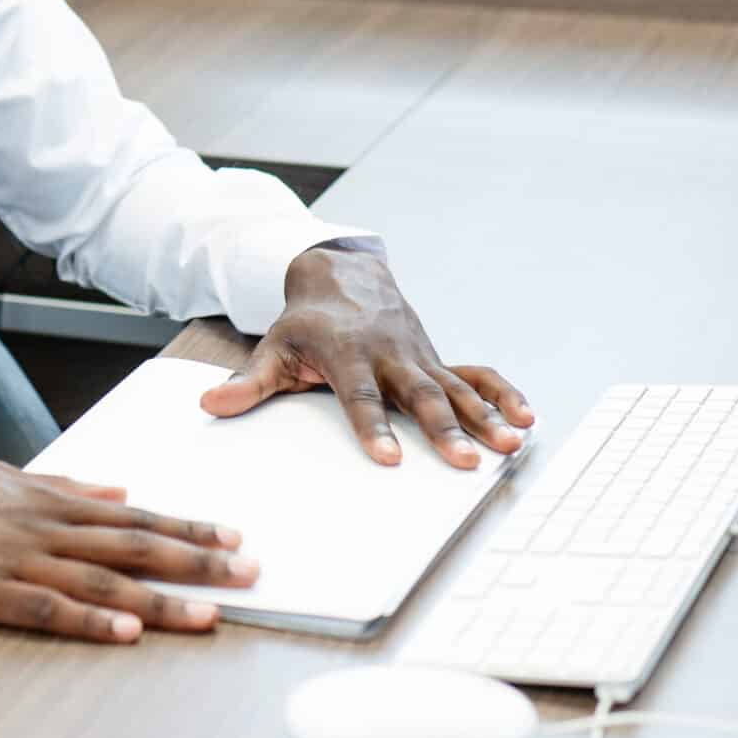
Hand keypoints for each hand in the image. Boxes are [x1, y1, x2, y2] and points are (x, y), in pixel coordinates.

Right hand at [0, 457, 258, 642]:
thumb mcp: (0, 477)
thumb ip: (62, 485)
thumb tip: (117, 487)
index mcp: (46, 499)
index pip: (133, 514)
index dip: (186, 528)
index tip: (234, 537)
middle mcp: (39, 524)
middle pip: (133, 543)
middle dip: (196, 561)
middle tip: (250, 573)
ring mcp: (11, 557)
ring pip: (101, 578)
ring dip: (160, 597)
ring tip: (209, 613)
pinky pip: (45, 608)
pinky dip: (88, 619)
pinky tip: (125, 630)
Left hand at [199, 245, 533, 466]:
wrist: (343, 275)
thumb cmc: (306, 321)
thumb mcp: (273, 347)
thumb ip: (249, 381)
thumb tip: (211, 404)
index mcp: (348, 353)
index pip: (361, 396)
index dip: (373, 427)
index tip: (387, 459)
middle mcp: (390, 354)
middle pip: (420, 395)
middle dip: (444, 429)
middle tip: (464, 462)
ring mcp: (419, 355)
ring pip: (456, 387)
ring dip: (484, 417)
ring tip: (509, 446)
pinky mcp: (437, 357)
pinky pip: (475, 374)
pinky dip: (501, 393)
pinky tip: (526, 419)